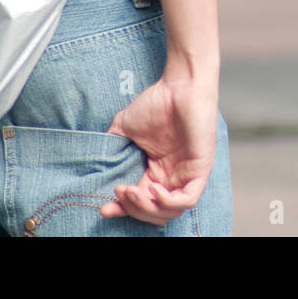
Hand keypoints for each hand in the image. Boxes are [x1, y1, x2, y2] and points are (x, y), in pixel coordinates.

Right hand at [100, 77, 217, 225]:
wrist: (180, 85)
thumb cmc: (158, 102)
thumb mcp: (126, 126)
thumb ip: (113, 145)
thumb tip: (96, 162)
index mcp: (158, 171)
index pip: (141, 201)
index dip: (122, 208)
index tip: (103, 207)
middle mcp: (173, 176)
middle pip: (154, 213)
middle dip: (133, 209)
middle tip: (119, 192)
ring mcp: (188, 174)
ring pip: (169, 211)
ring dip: (146, 207)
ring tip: (132, 191)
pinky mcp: (201, 169)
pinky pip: (188, 199)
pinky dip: (167, 201)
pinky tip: (153, 187)